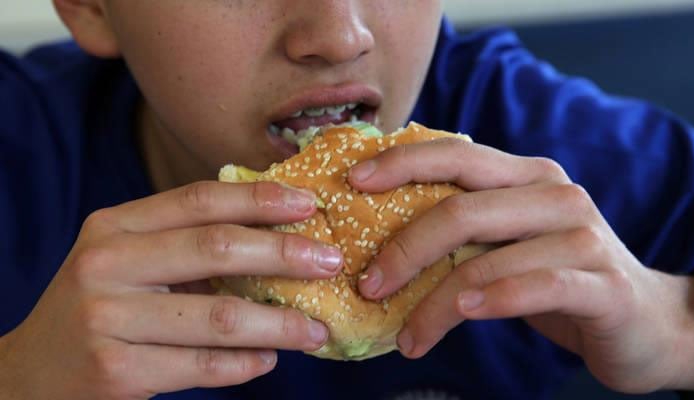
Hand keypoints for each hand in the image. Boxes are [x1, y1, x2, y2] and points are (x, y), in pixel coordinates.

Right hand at [0, 181, 341, 398]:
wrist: (32, 374)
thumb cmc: (99, 307)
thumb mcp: (127, 261)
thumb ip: (186, 243)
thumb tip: (277, 235)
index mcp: (114, 227)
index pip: (200, 200)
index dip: (260, 199)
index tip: (309, 204)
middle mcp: (106, 265)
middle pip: (216, 249)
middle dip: (284, 254)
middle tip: (330, 262)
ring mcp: (108, 320)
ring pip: (219, 318)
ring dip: (279, 324)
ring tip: (315, 329)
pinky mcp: (117, 372)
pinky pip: (203, 366)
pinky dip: (246, 363)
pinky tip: (269, 358)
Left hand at [349, 138, 693, 392]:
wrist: (645, 319)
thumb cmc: (556, 277)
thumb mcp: (507, 242)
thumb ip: (463, 227)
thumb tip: (378, 232)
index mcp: (525, 176)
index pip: (454, 153)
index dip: (400, 162)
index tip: (352, 182)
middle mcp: (554, 194)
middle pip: (460, 207)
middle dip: (403, 248)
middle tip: (368, 284)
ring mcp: (581, 236)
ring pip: (486, 259)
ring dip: (434, 302)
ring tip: (407, 335)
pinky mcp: (602, 284)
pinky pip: (536, 286)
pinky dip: (492, 300)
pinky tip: (463, 314)